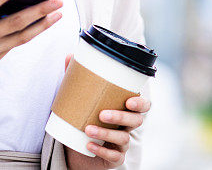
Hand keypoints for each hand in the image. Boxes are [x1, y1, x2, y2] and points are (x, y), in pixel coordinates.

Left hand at [63, 54, 150, 168]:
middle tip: (102, 114)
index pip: (143, 106)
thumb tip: (69, 54)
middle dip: (120, 117)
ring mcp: (122, 143)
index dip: (140, 104)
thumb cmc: (85, 115)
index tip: (129, 101)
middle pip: (136, 121)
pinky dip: (102, 151)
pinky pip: (114, 157)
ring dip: (106, 134)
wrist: (76, 145)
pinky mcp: (114, 157)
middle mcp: (127, 126)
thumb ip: (77, 76)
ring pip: (124, 139)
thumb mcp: (80, 96)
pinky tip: (89, 146)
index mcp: (124, 109)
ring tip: (88, 129)